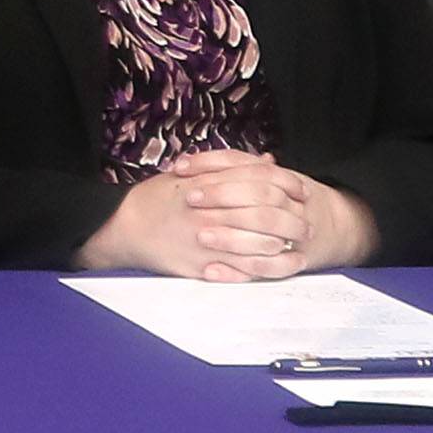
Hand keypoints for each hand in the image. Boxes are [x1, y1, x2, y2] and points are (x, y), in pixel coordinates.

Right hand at [81, 149, 366, 281]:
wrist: (125, 227)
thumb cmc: (159, 197)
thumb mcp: (193, 172)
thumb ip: (232, 166)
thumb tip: (268, 162)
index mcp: (211, 184)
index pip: (263, 181)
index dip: (288, 186)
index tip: (303, 192)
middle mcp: (213, 212)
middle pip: (267, 215)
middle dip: (293, 222)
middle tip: (307, 226)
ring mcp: (208, 241)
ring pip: (259, 247)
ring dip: (285, 250)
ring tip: (300, 251)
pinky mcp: (201, 266)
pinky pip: (241, 271)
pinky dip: (264, 271)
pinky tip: (279, 269)